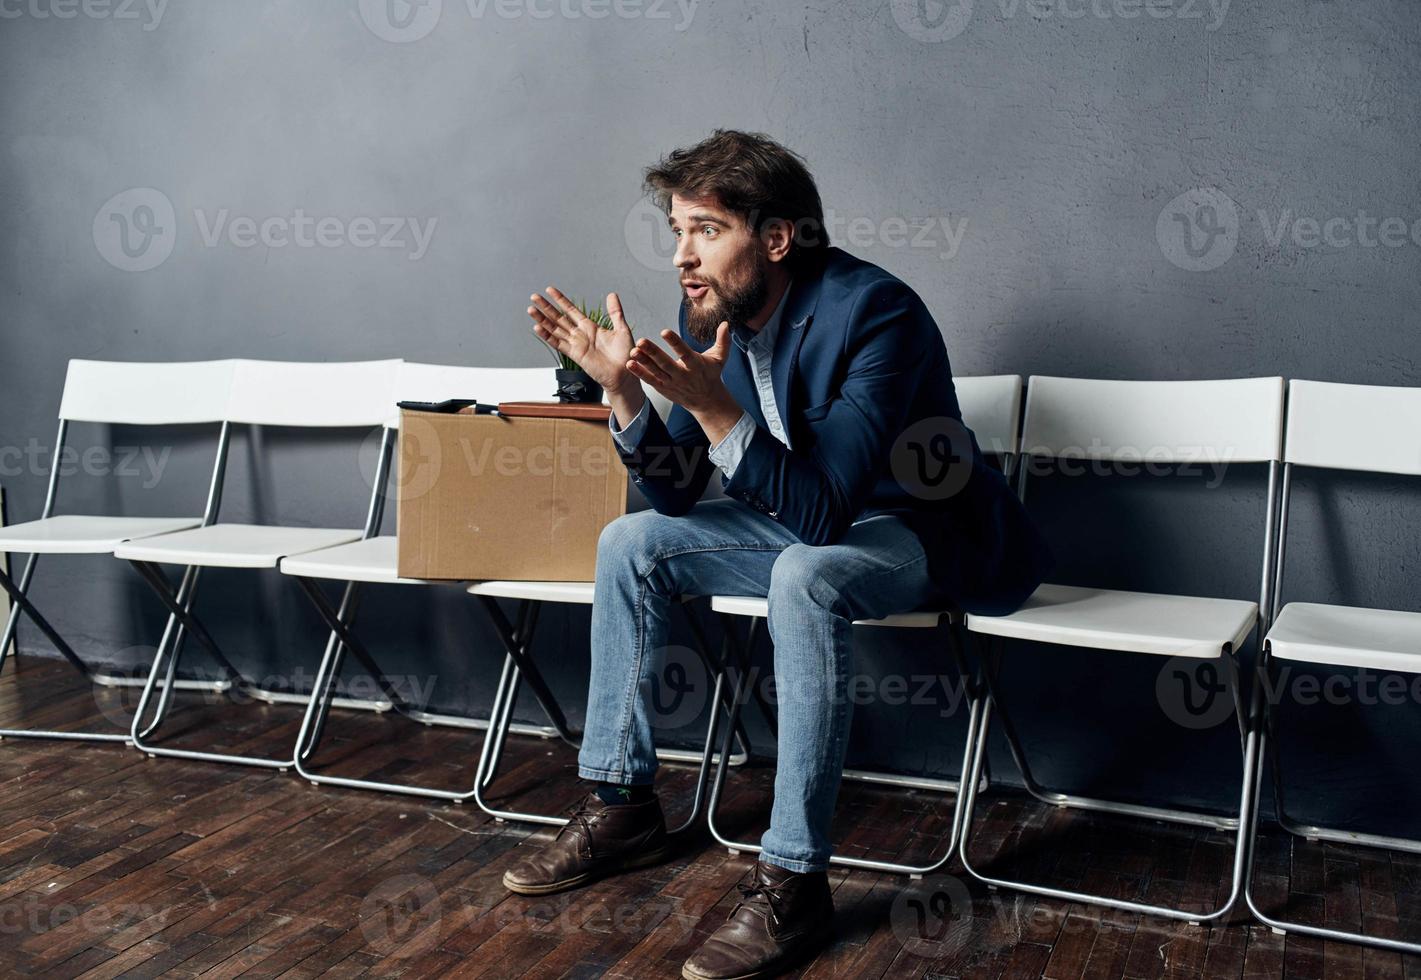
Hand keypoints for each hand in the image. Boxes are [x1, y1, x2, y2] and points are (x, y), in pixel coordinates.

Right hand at [528, 287, 635, 394]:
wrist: (624, 374)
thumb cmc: (625, 355)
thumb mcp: (622, 329)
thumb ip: (615, 312)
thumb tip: (612, 294)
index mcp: (590, 327)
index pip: (571, 310)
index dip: (561, 300)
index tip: (550, 290)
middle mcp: (580, 335)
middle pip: (559, 318)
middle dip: (546, 307)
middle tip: (534, 296)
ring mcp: (576, 344)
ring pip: (555, 329)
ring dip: (542, 320)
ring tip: (531, 309)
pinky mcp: (575, 354)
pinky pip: (558, 343)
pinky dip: (547, 336)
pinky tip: (538, 327)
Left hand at [626, 323, 741, 438]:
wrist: (707, 401)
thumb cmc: (711, 375)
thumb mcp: (720, 358)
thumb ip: (723, 341)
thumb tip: (726, 324)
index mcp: (696, 365)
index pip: (684, 352)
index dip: (675, 342)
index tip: (664, 331)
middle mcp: (683, 375)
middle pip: (666, 363)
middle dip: (653, 353)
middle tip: (641, 341)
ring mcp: (672, 383)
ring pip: (656, 372)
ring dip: (643, 362)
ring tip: (633, 351)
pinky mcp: (664, 388)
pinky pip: (650, 380)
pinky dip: (640, 373)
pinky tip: (630, 364)